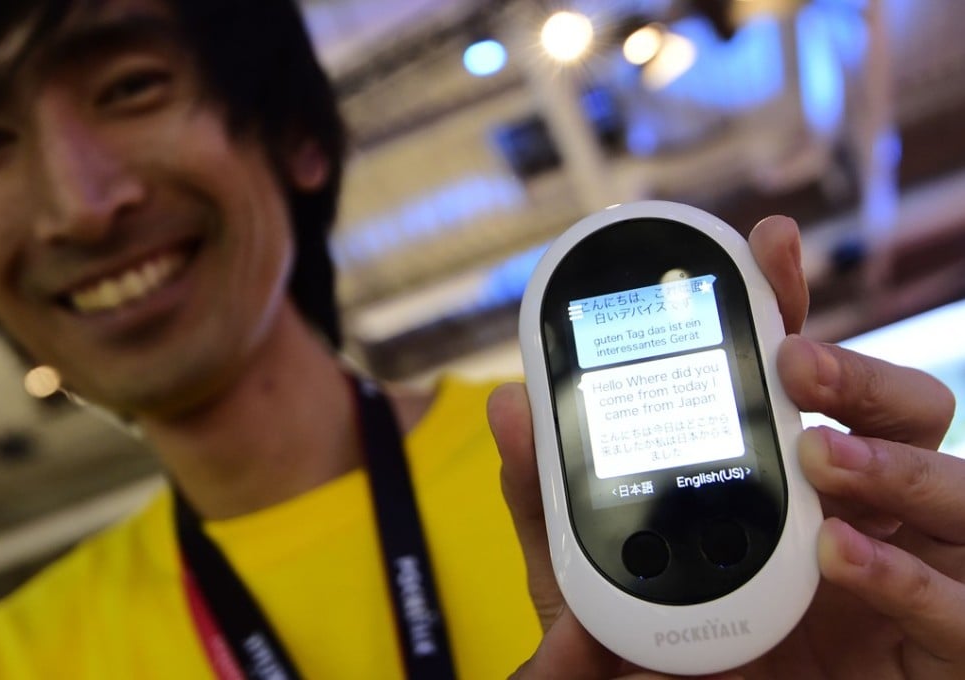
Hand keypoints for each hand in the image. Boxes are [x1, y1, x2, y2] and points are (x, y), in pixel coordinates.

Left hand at [488, 215, 961, 677]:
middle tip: (794, 361)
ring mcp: (905, 572)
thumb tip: (508, 408)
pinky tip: (841, 554)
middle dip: (857, 370)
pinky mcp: (932, 646)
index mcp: (784, 481)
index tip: (768, 243)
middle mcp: (856, 511)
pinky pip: (963, 607)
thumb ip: (546, 505)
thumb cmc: (654, 661)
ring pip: (955, 485)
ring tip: (818, 456)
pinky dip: (911, 576)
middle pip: (906, 411)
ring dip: (892, 458)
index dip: (794, 306)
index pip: (807, 381)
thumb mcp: (583, 581)